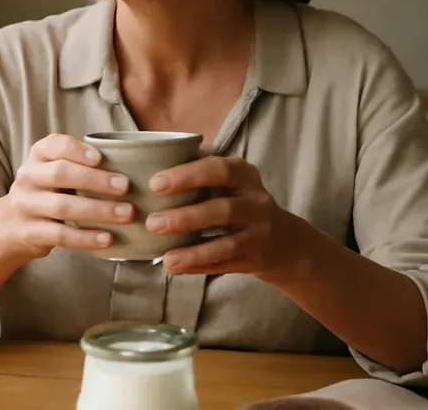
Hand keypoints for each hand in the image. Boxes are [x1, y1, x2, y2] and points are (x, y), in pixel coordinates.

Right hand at [0, 133, 135, 260]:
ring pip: (62, 206)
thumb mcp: (55, 171)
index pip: (54, 145)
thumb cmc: (49, 192)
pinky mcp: (28, 232)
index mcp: (38, 156)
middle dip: (96, 180)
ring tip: (125, 214)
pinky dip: (86, 238)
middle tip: (126, 187)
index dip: (77, 150)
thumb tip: (133, 163)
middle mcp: (28, 177)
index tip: (102, 158)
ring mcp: (25, 205)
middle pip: (61, 174)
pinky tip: (107, 239)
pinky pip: (60, 235)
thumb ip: (82, 164)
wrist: (12, 225)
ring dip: (98, 210)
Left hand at [144, 156, 310, 280]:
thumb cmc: (237, 200)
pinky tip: (175, 267)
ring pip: (227, 244)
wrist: (283, 239)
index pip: (218, 170)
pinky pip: (225, 265)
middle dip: (185, 217)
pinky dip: (199, 267)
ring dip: (194, 252)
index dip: (187, 176)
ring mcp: (259, 233)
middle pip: (222, 210)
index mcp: (245, 175)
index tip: (155, 183)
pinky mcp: (256, 260)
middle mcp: (256, 202)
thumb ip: (196, 170)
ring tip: (165, 259)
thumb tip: (144, 161)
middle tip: (151, 222)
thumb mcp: (228, 179)